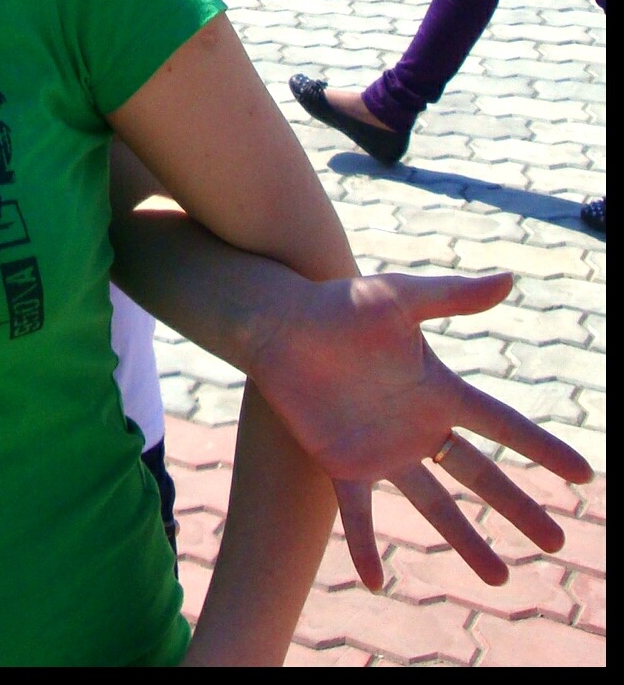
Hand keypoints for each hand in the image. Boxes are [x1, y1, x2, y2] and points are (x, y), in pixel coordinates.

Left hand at [249, 269, 591, 588]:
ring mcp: (382, 449)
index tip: (582, 476)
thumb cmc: (339, 304)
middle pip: (479, 476)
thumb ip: (453, 296)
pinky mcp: (342, 463)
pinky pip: (359, 515)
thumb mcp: (399, 298)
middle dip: (517, 508)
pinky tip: (378, 582)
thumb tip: (509, 280)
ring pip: (434, 506)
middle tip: (554, 542)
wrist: (279, 322)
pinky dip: (366, 548)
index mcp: (437, 389)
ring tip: (500, 579)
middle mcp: (417, 425)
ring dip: (465, 541)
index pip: (502, 425)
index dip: (541, 450)